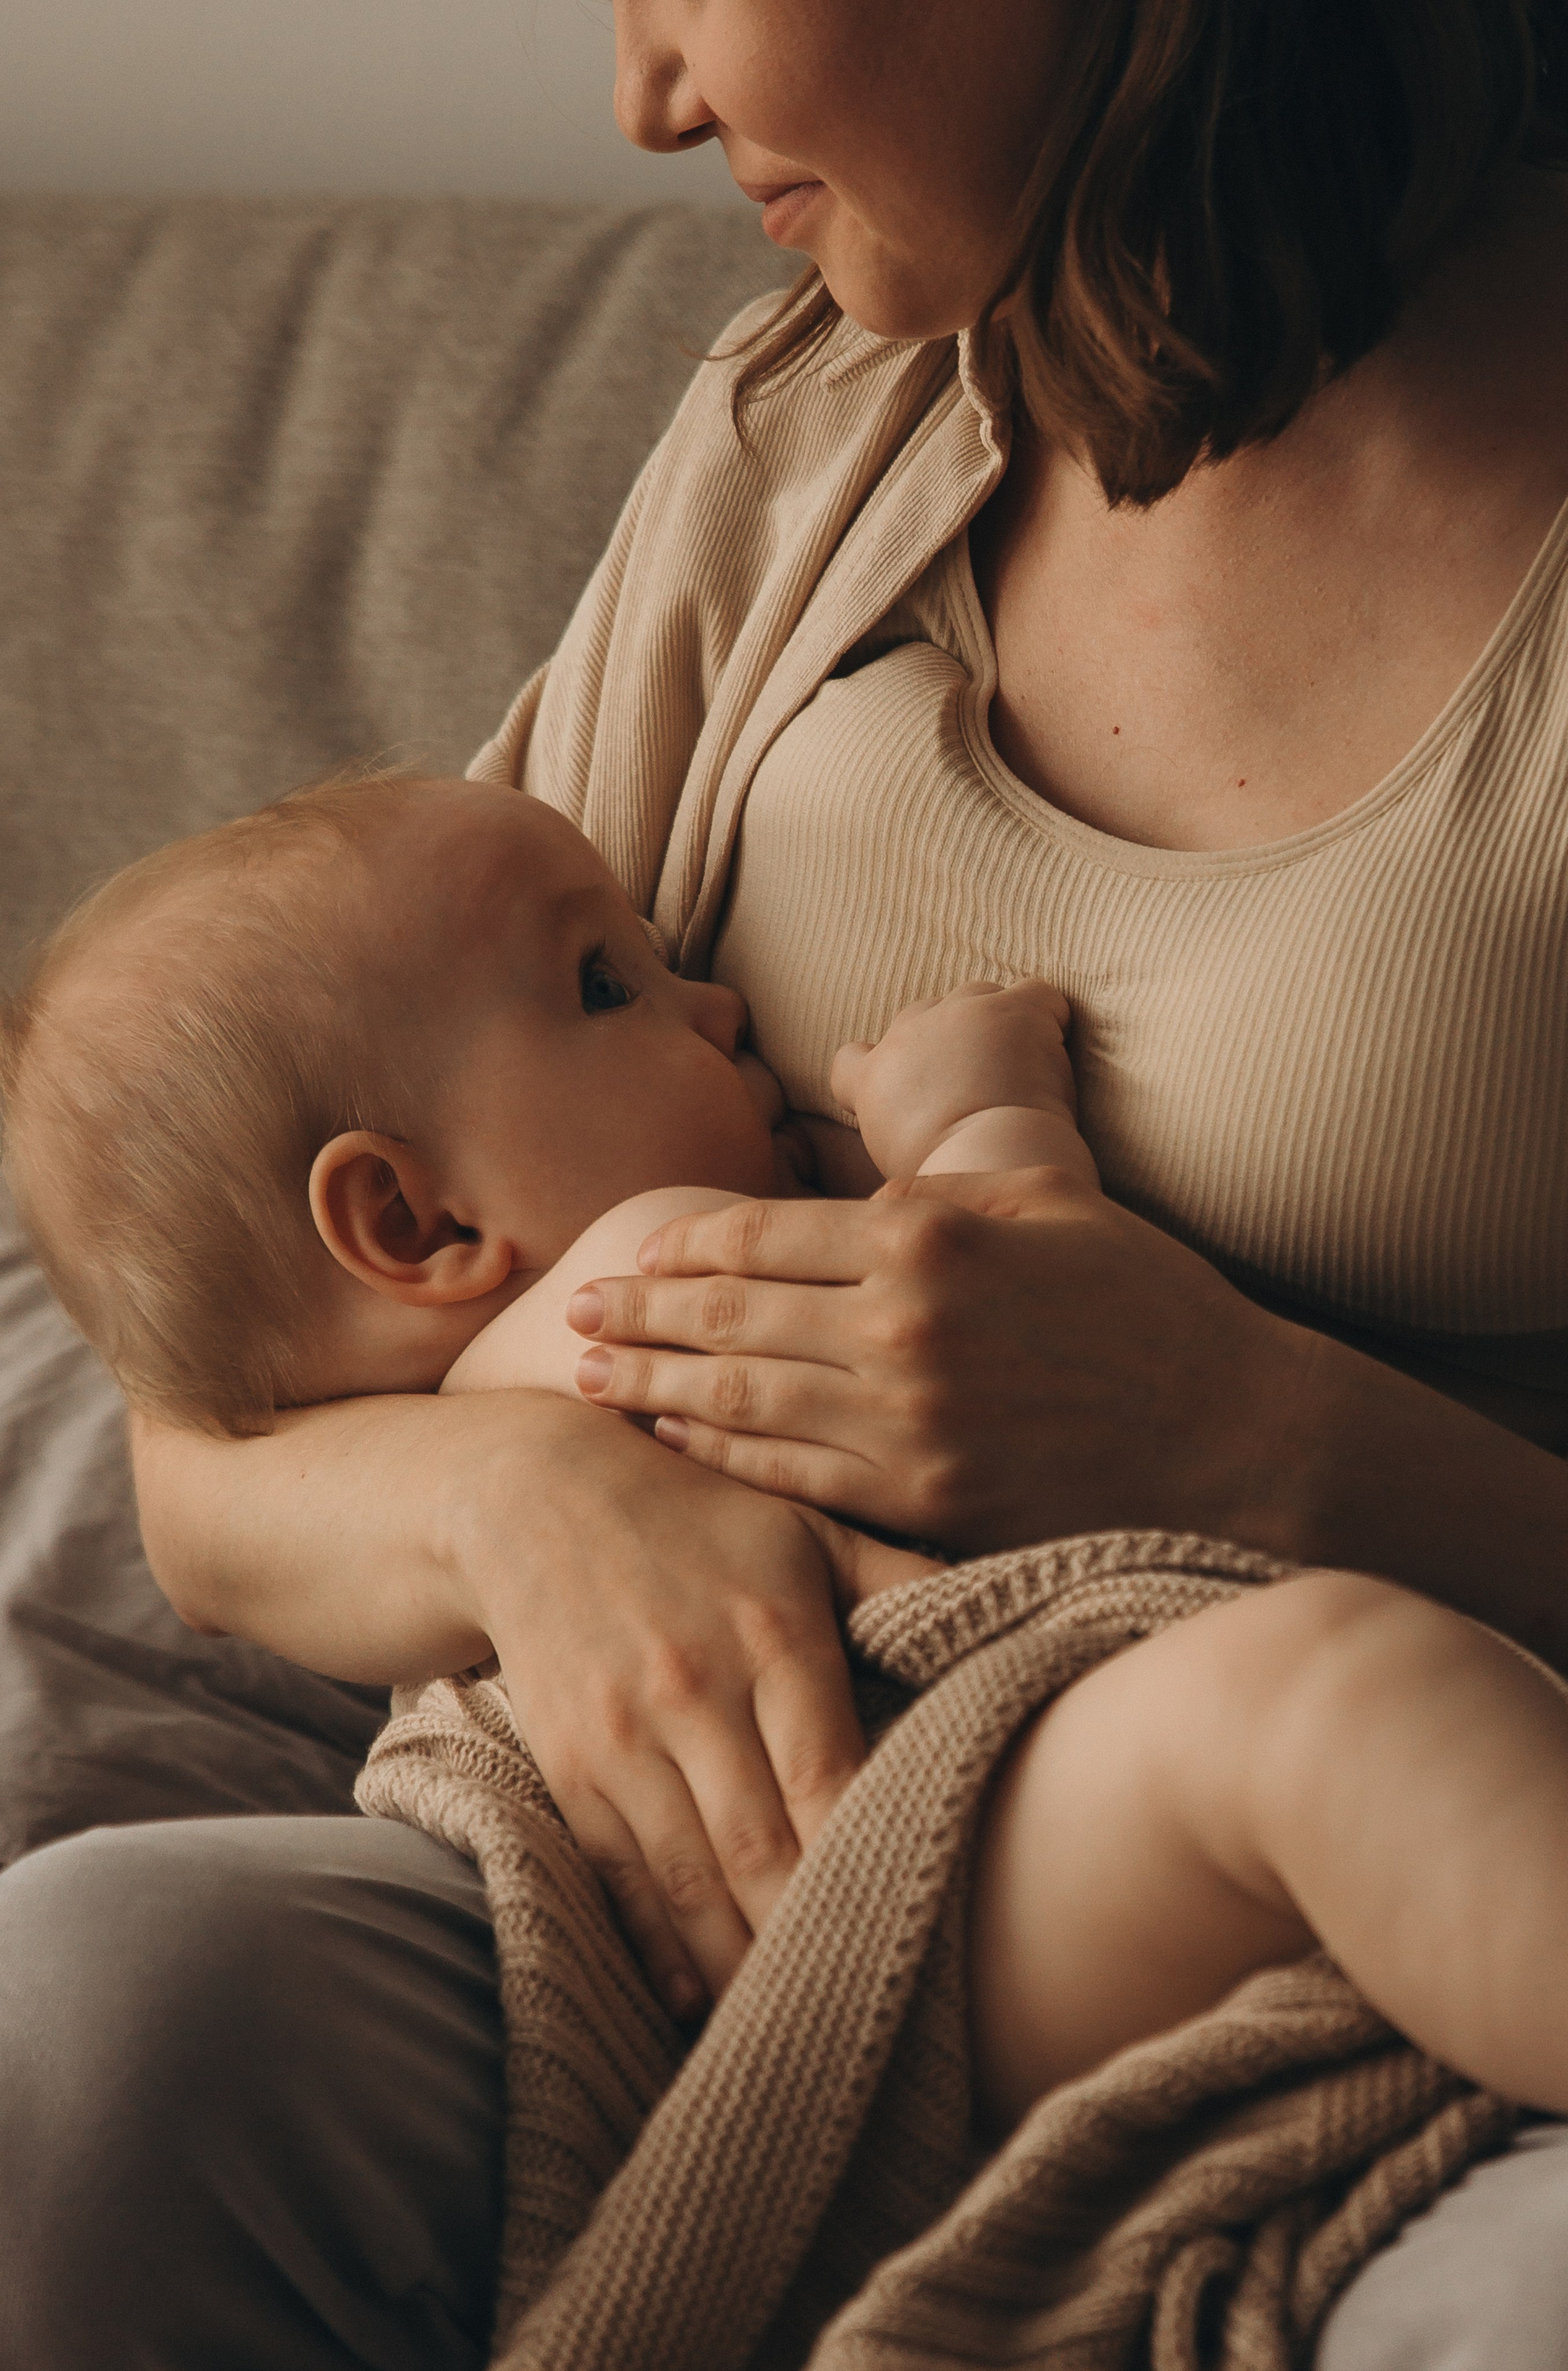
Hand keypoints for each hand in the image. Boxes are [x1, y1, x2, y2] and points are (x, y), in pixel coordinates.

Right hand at [460, 1394, 936, 2019]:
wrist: (532, 1495)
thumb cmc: (699, 1517)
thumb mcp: (805, 1527)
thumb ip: (902, 1579)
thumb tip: (1009, 1618)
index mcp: (773, 1637)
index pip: (833, 1779)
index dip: (873, 1862)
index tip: (926, 1930)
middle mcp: (695, 1694)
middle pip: (765, 1852)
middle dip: (817, 1940)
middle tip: (877, 2012)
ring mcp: (623, 1739)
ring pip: (693, 1883)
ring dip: (746, 1965)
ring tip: (803, 2030)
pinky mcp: (568, 1769)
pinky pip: (620, 1879)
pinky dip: (662, 1948)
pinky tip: (703, 2000)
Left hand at [567, 1170, 1314, 1558]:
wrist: (1241, 1440)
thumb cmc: (1151, 1308)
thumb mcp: (1050, 1206)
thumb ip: (938, 1198)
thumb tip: (849, 1205)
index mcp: (929, 1237)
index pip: (764, 1234)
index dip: (686, 1243)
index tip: (636, 1246)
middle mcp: (902, 1328)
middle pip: (731, 1315)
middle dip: (642, 1311)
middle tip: (573, 1308)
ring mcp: (907, 1424)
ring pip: (742, 1398)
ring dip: (655, 1385)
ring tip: (588, 1375)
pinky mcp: (921, 1502)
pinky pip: (791, 1475)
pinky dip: (722, 1455)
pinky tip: (673, 1441)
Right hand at [830, 980, 1075, 1177]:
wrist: (988, 1160)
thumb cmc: (947, 1181)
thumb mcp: (894, 1163)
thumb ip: (895, 1134)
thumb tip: (915, 1133)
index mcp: (872, 1079)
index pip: (853, 1058)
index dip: (881, 1065)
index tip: (909, 1086)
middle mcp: (907, 1036)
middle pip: (922, 1016)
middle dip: (947, 1041)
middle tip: (980, 1083)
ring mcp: (957, 1015)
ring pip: (976, 996)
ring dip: (995, 1023)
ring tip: (1021, 1065)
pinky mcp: (1010, 1010)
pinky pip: (1034, 993)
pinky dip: (1047, 1014)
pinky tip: (1055, 1045)